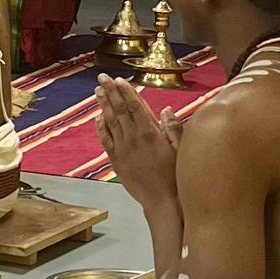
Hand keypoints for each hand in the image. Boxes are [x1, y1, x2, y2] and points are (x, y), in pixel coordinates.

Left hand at [96, 75, 179, 206]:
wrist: (162, 201)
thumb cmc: (176, 175)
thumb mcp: (182, 150)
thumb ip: (173, 128)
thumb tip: (166, 109)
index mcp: (150, 133)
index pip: (134, 106)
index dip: (125, 92)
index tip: (118, 80)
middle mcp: (133, 139)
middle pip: (119, 110)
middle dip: (110, 92)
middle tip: (102, 77)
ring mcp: (122, 150)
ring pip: (110, 122)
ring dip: (103, 105)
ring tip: (97, 91)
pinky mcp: (116, 160)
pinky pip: (105, 140)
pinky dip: (101, 127)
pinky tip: (98, 117)